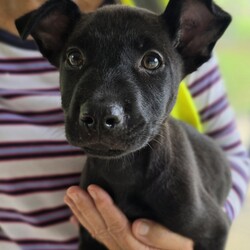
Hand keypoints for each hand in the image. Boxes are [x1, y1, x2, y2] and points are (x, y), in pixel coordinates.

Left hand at [64, 185, 192, 249]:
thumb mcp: (181, 244)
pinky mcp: (118, 246)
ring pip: (97, 232)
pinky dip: (85, 224)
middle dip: (86, 208)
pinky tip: (75, 216)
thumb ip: (162, 237)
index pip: (118, 227)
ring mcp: (120, 249)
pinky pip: (99, 236)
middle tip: (72, 190)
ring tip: (70, 196)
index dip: (105, 207)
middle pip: (102, 229)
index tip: (93, 188)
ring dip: (82, 213)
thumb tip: (137, 225)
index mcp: (139, 249)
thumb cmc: (184, 248)